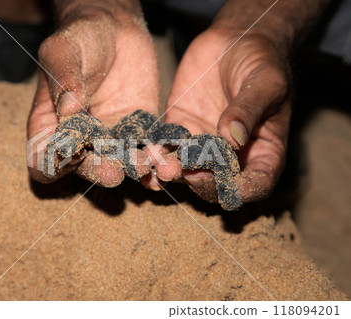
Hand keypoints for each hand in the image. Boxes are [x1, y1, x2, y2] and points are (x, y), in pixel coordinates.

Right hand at [28, 8, 158, 185]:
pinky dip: (155, 154)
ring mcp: (110, 137)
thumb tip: (68, 109)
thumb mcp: (62, 51)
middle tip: (112, 172)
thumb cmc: (79, 38)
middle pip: (83, 167)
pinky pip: (146, 147)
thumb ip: (62, 79)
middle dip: (97, 171)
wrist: (114, 28)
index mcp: (49, 126)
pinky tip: (163, 157)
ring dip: (129, 168)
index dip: (52, 165)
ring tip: (142, 165)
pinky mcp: (138, 130)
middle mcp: (79, 139)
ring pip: (118, 162)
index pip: (43, 159)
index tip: (68, 155)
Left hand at [147, 27, 290, 202]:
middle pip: (217, 182)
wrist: (234, 39)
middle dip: (201, 182)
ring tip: (161, 167)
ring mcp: (203, 143)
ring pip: (187, 168)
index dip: (244, 191)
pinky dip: (157, 152)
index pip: (256, 183)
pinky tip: (147, 152)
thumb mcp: (265, 82)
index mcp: (262, 151)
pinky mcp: (180, 128)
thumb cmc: (262, 60)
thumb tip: (232, 138)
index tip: (229, 189)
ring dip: (174, 171)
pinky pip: (167, 146)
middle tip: (187, 173)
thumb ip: (249, 109)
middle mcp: (231, 154)